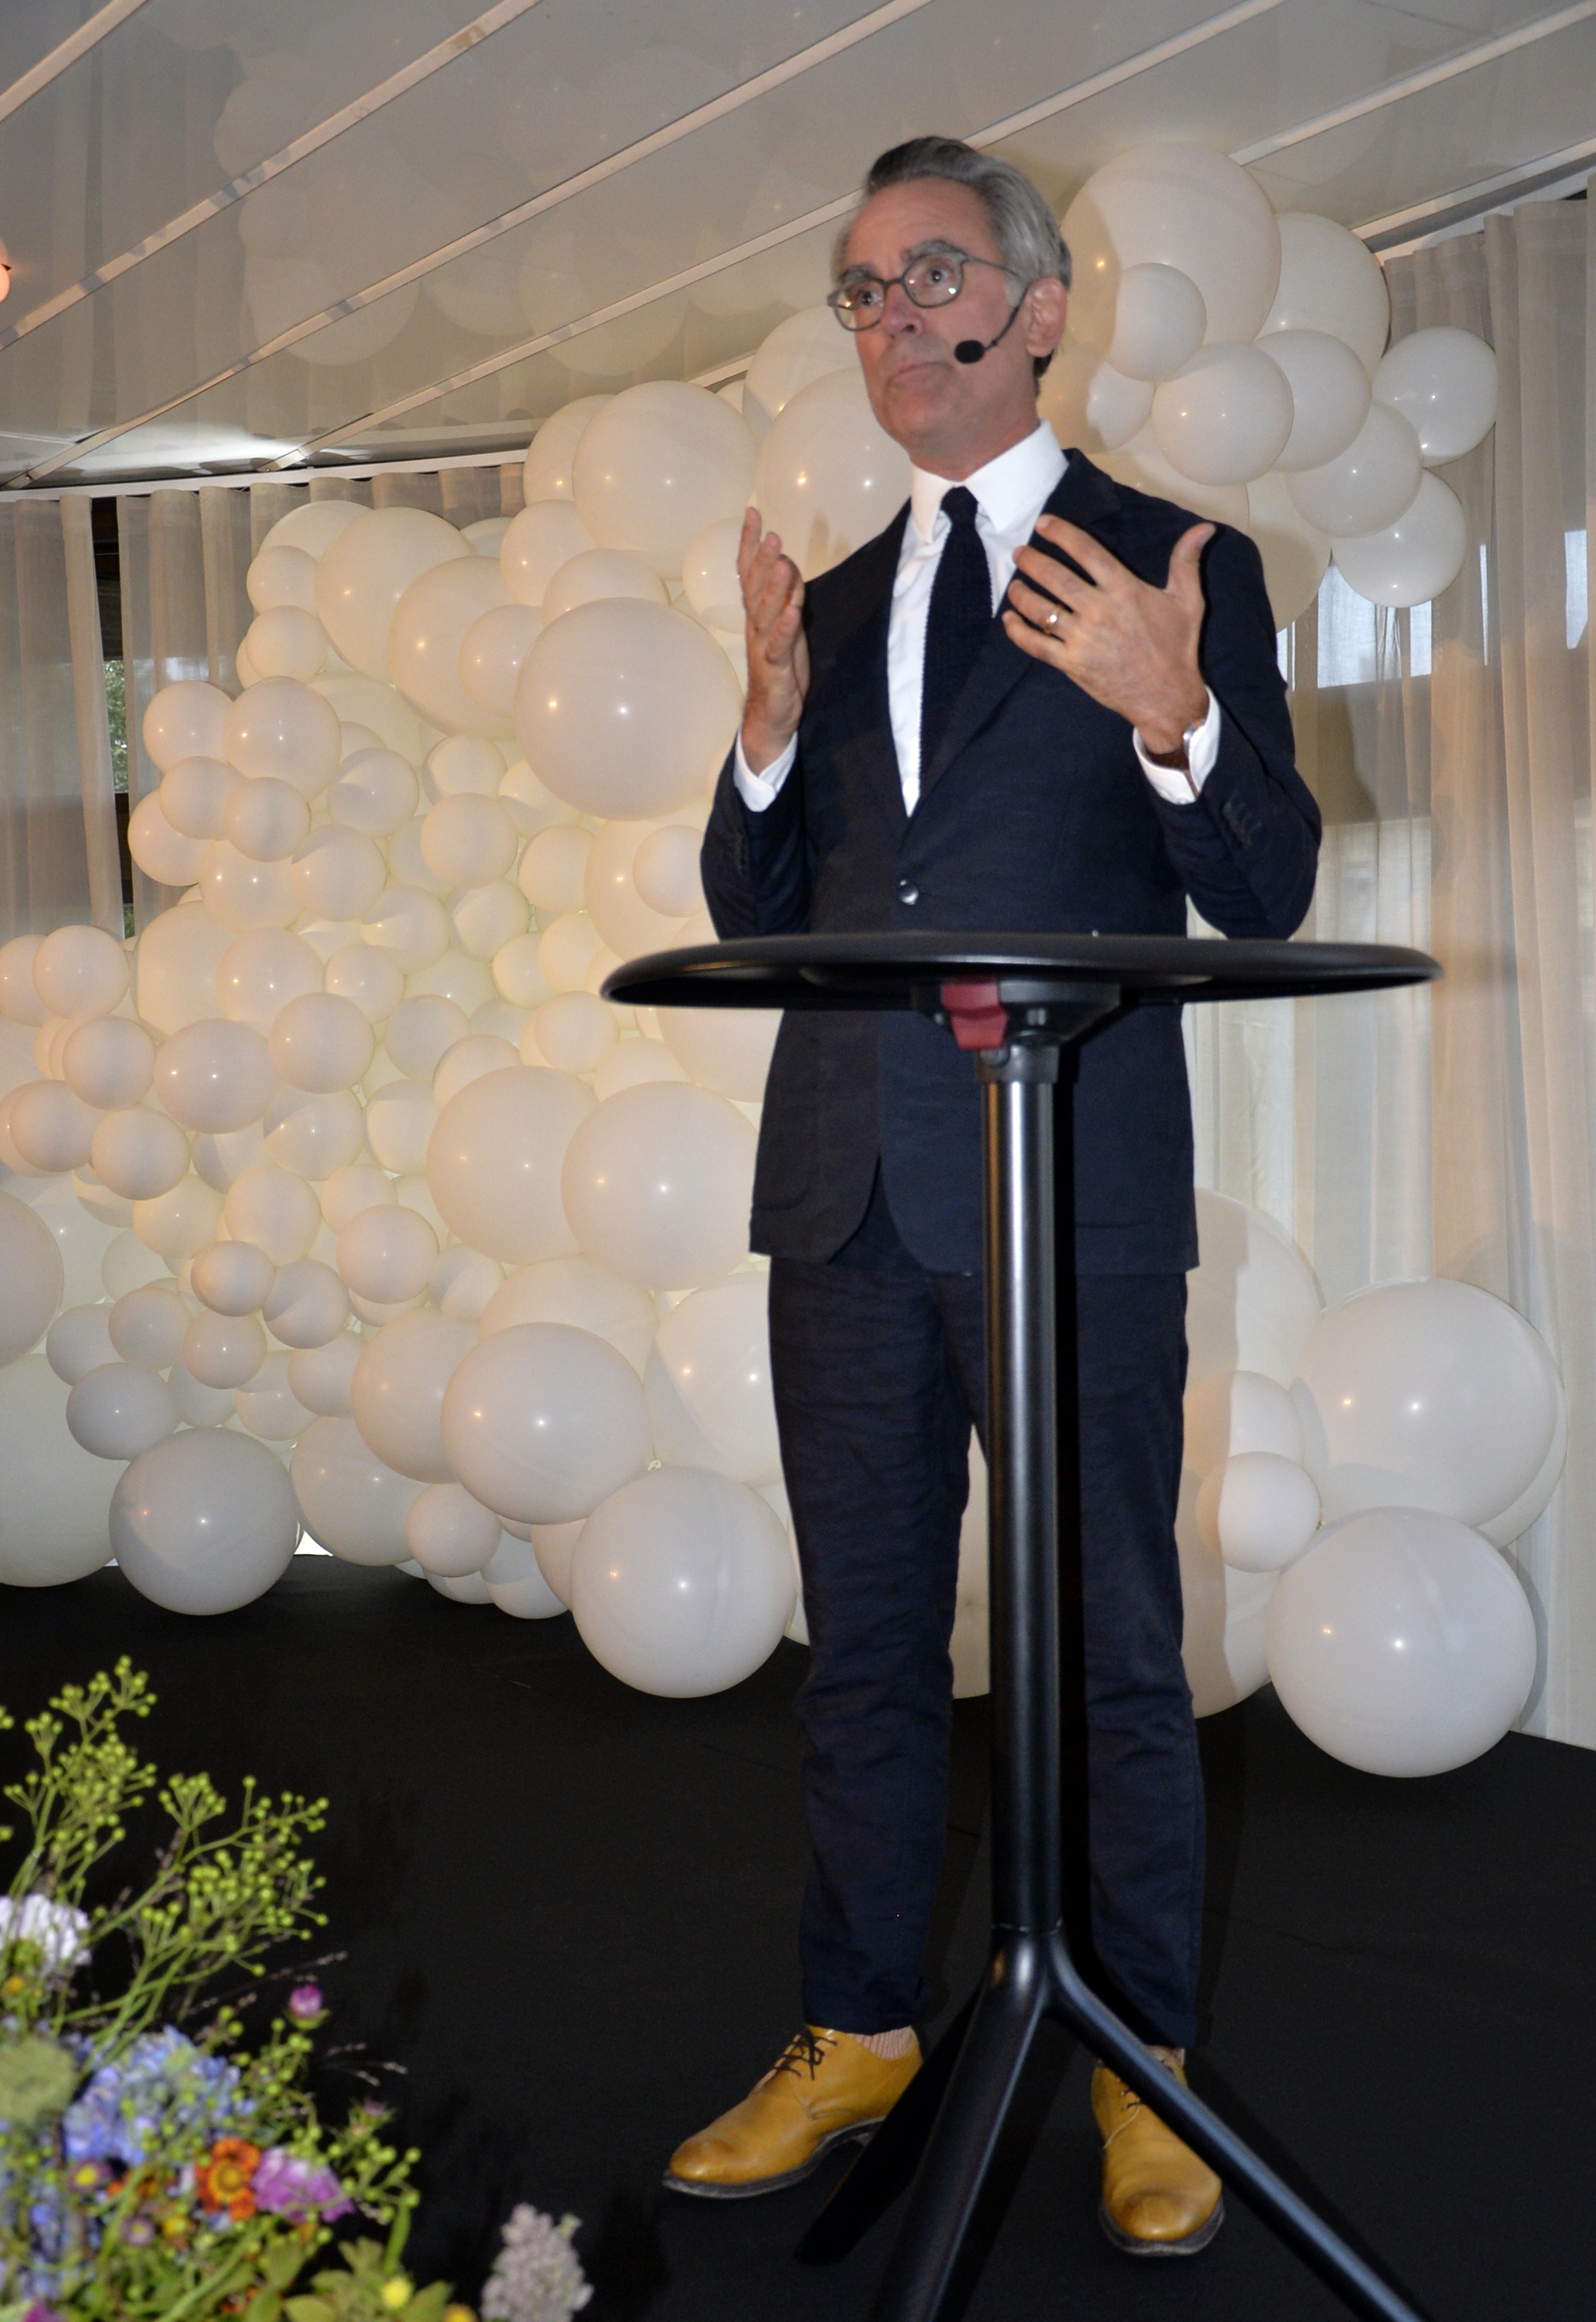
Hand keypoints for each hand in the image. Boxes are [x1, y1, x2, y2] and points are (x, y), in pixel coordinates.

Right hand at [738, 507, 809, 772]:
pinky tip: (793, 611)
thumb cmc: (779, 667)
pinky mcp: (776, 668)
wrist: (769, 716)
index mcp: (757, 613)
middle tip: (771, 533)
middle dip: (762, 559)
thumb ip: (787, 596)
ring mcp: (763, 646)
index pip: (749, 572)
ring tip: (781, 561)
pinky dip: (786, 628)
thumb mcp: (787, 625)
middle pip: (756, 587)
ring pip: (766, 612)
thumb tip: (788, 565)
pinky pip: (779, 645)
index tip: (752, 513)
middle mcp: (755, 625)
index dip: (749, 543)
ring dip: (774, 587)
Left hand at [1002, 515, 1212, 755]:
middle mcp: (1099, 610)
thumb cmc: (1177, 647)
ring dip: (1021, 593)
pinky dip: (1017, 631)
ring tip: (1014, 583)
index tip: (1043, 524)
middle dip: (1032, 560)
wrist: (1167, 698)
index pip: (1086, 551)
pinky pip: (1035, 644)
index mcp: (1124, 590)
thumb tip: (1203, 527)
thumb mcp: (1188, 600)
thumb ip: (1186, 561)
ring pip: (1041, 609)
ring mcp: (1082, 639)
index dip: (1061, 533)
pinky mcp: (1071, 664)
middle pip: (1055, 577)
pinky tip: (1008, 619)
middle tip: (1020, 552)